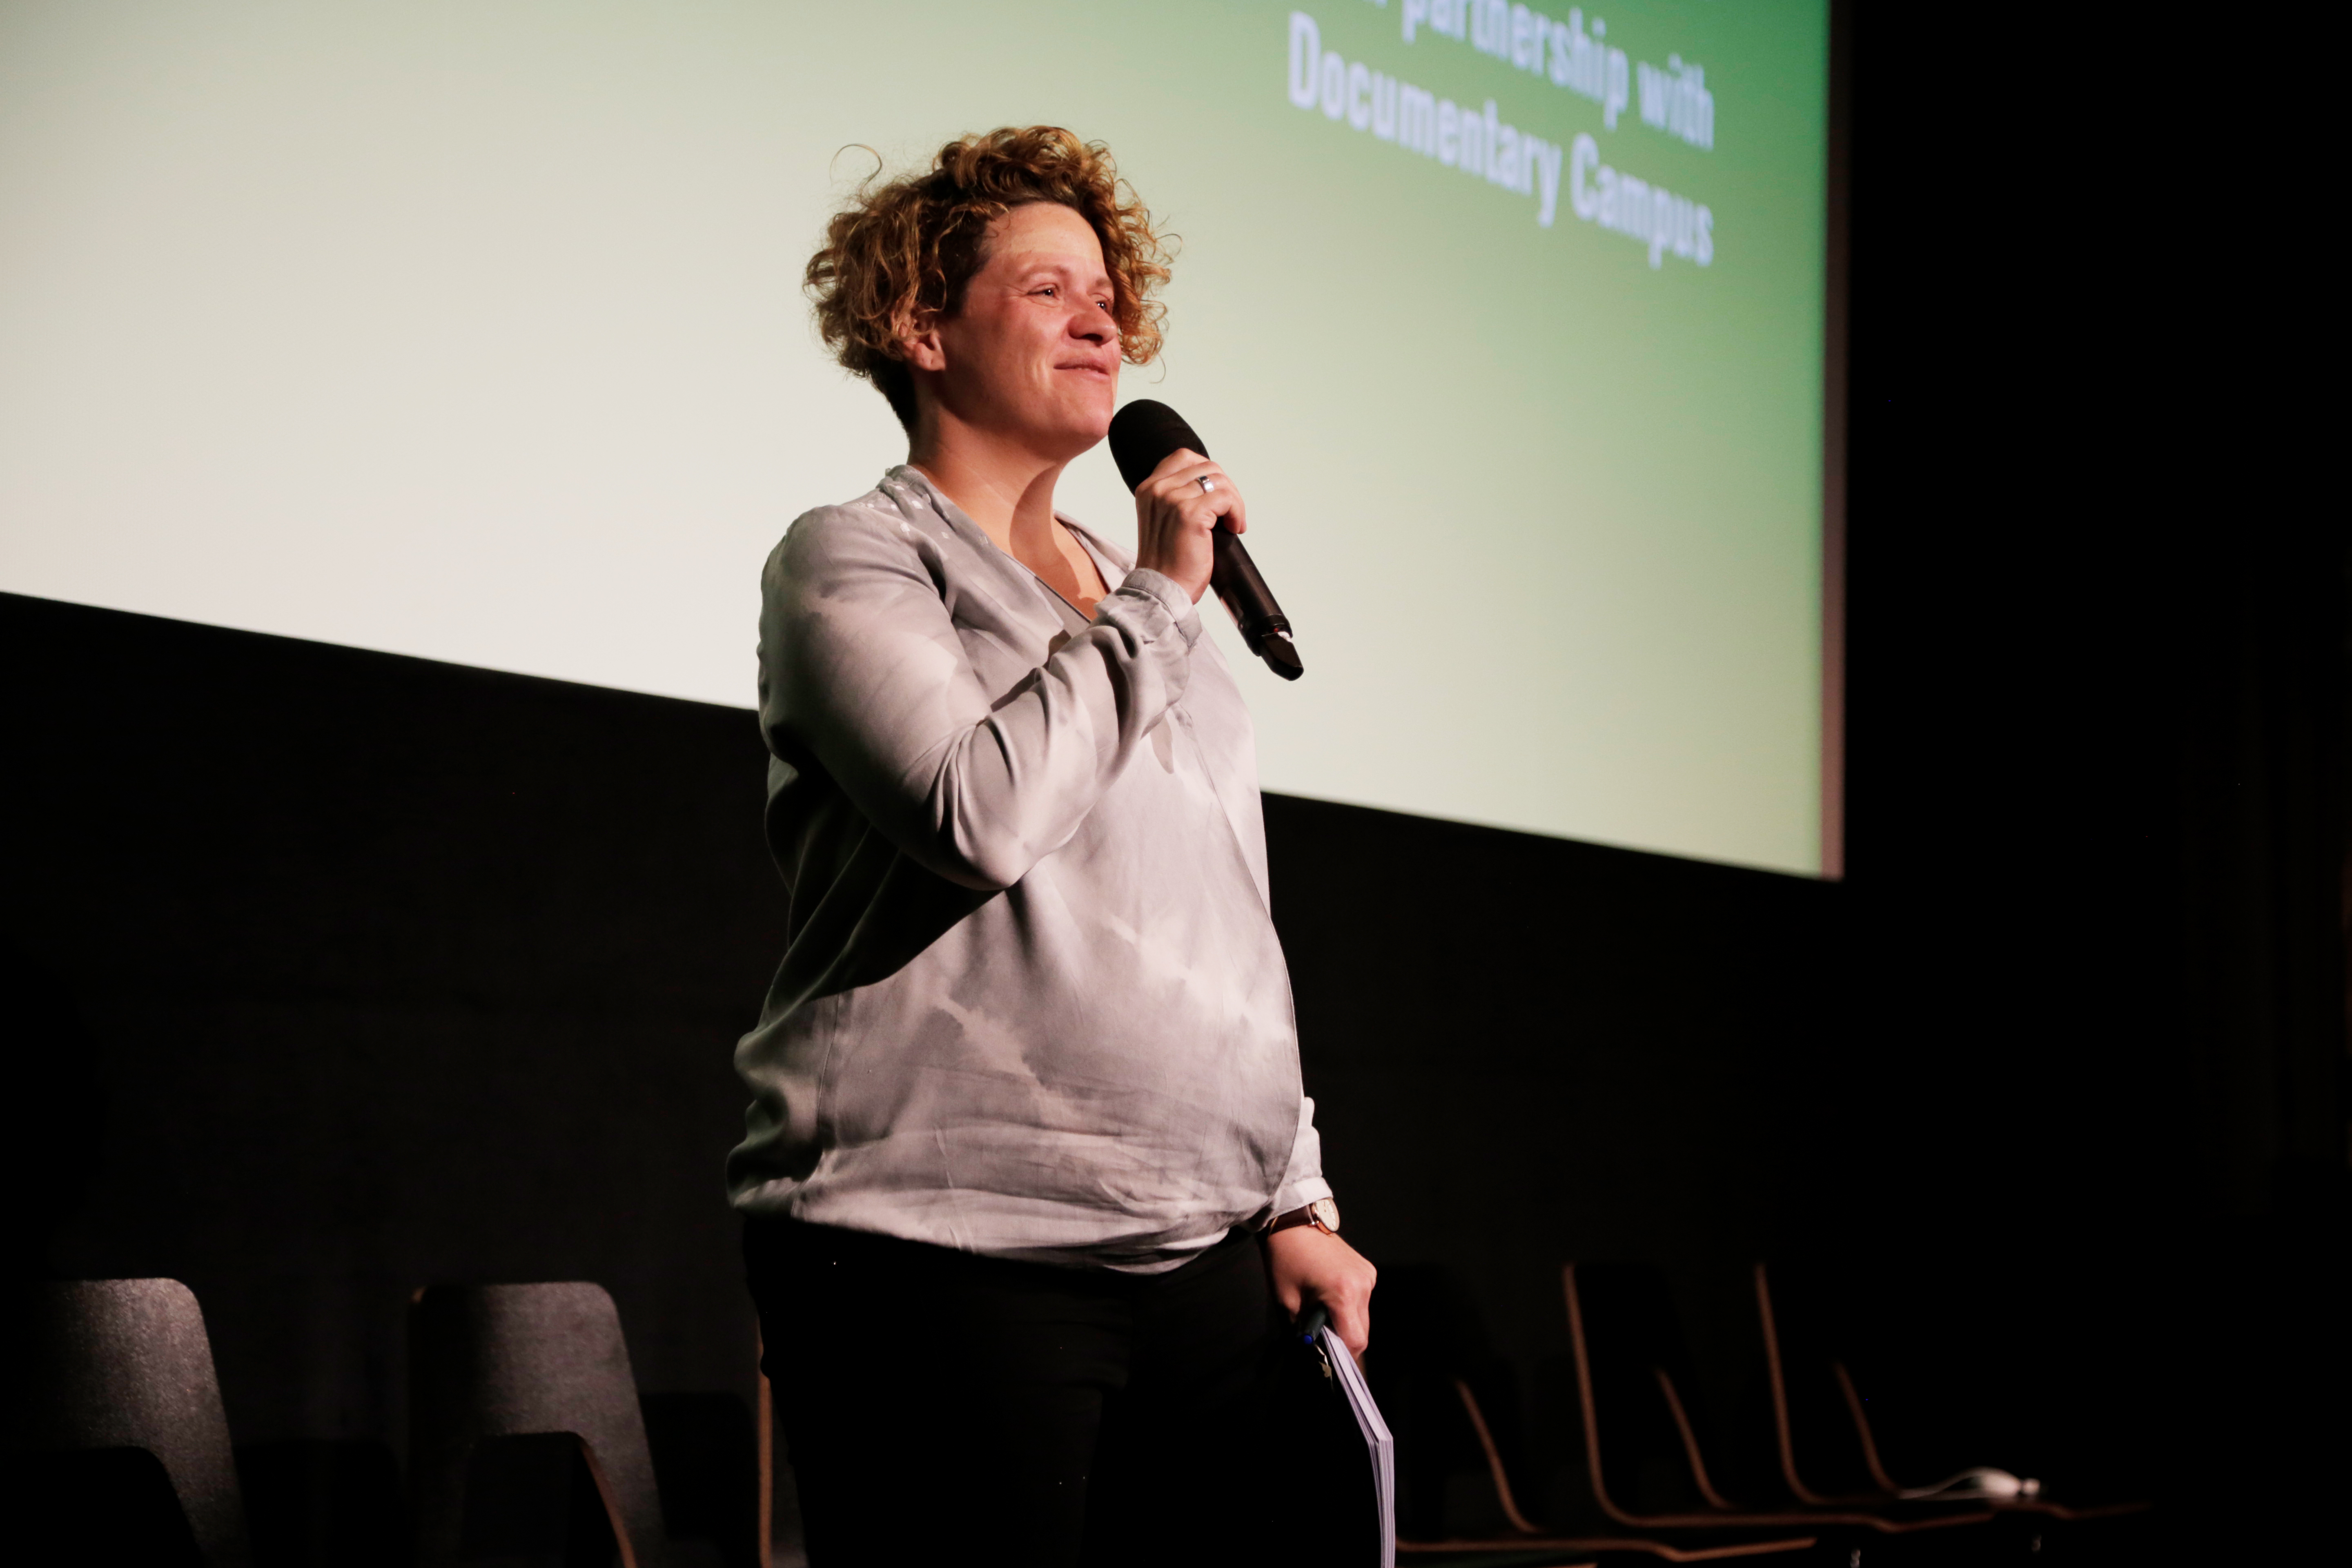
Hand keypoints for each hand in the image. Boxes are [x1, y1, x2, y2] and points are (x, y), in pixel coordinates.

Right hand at [1132, 447, 1245, 603]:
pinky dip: (1237, 512)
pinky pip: (1226, 498)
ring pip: (1219, 480)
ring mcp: (1172, 499)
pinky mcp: (1190, 514)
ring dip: (1234, 501)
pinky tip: (1234, 529)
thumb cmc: (1167, 563)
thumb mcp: (1164, 519)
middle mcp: (1157, 489)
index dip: (1208, 473)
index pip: (1184, 457)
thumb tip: (1211, 485)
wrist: (1161, 591)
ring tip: (1231, 523)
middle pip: (1207, 466)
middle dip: (1226, 488)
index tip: (1216, 496)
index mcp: (1148, 488)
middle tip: (1229, 513)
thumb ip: (1177, 497)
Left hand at [1266, 1223, 1375, 1359]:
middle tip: (1322, 1337)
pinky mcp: (1368, 1270)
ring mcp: (1367, 1276)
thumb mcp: (1288, 1303)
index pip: (1355, 1341)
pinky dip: (1350, 1305)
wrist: (1294, 1223)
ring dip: (1347, 1322)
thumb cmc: (1286, 1260)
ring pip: (1363, 1317)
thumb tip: (1315, 1353)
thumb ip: (1305, 1331)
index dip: (1343, 1356)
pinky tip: (1331, 1295)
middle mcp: (1362, 1285)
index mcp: (1343, 1294)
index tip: (1328, 1359)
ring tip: (1323, 1312)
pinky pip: (1363, 1299)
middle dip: (1343, 1339)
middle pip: (1363, 1332)